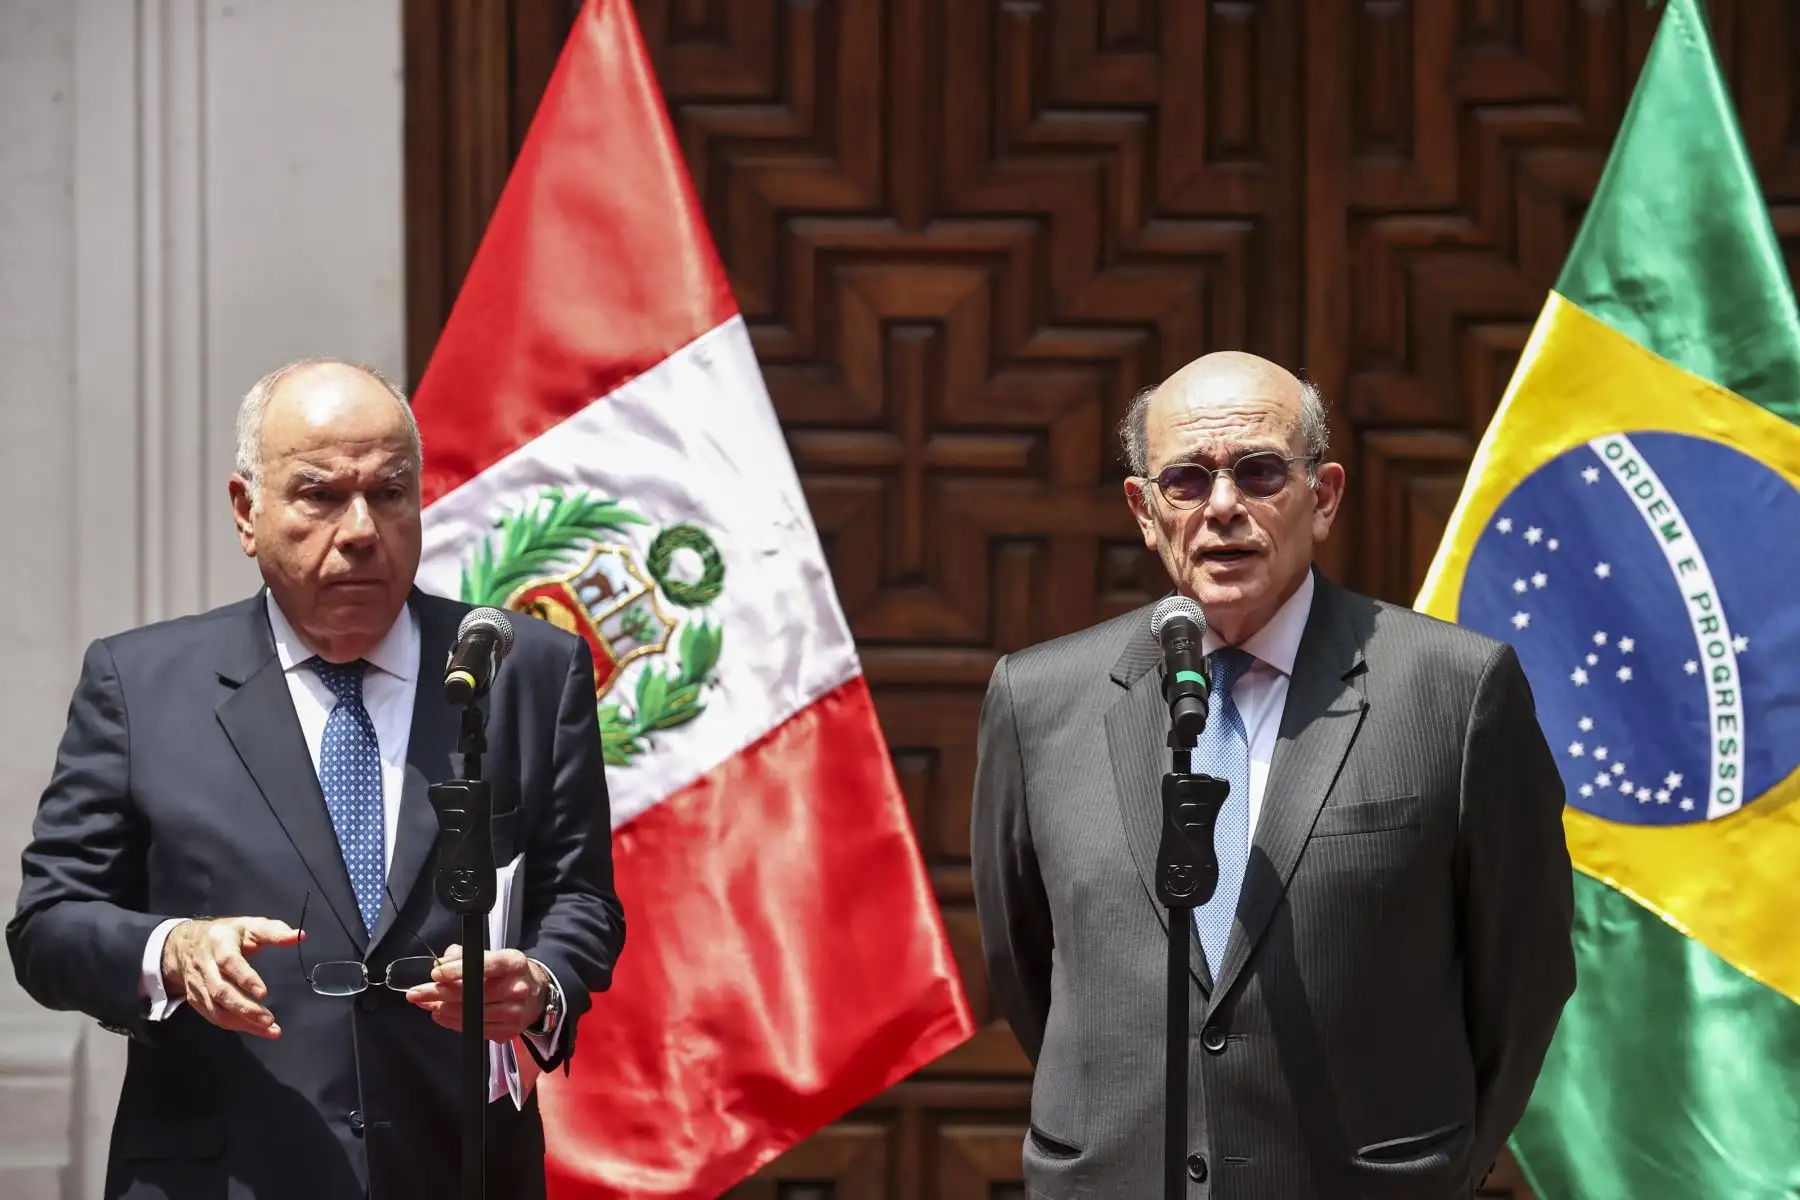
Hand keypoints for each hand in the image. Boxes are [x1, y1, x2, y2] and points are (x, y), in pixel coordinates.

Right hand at [160, 916, 302, 1039]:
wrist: (184, 944)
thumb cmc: (226, 934)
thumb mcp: (249, 925)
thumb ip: (274, 931)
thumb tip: (300, 936)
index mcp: (218, 943)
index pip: (229, 962)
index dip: (245, 978)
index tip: (263, 993)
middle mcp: (204, 965)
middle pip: (221, 991)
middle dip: (244, 1008)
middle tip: (269, 1020)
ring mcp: (197, 985)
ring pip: (216, 1009)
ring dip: (242, 1023)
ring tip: (269, 1029)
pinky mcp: (196, 999)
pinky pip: (213, 1016)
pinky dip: (233, 1025)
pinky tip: (254, 1029)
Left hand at [404, 945, 549, 1041]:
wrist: (537, 995)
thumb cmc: (509, 973)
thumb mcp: (495, 957)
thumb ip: (467, 956)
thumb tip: (442, 961)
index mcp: (514, 963)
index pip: (484, 965)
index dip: (457, 970)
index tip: (435, 973)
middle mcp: (517, 989)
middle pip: (471, 994)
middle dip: (438, 993)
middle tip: (415, 993)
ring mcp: (514, 1013)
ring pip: (469, 1014)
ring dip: (442, 1009)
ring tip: (426, 1004)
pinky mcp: (508, 1032)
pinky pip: (473, 1029)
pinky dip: (452, 1022)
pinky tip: (441, 1014)